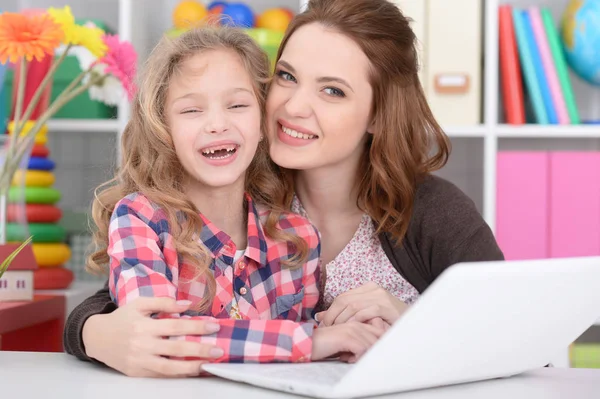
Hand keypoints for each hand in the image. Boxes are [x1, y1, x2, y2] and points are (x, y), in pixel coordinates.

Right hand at [82, 297, 224, 377]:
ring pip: (169, 368)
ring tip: (208, 365)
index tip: (215, 326)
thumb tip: (188, 305)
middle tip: (218, 350)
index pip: (176, 326)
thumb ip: (163, 302)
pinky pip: (160, 375)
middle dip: (200, 350)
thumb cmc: (122, 318)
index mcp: (145, 325)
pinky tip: (192, 371)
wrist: (96, 337)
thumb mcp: (140, 304)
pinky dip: (177, 374)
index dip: (197, 327)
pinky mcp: (137, 373)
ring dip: (191, 367)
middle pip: (176, 348)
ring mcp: (140, 361)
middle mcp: (142, 344)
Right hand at [311, 322, 383, 362]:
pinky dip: (357, 358)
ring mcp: (353, 329)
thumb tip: (372, 348)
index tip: (364, 352)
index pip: (380, 331)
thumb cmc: (326, 344)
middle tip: (356, 356)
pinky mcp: (348, 337)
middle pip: (379, 338)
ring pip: (372, 345)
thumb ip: (359, 340)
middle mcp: (357, 323)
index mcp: (358, 321)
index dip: (378, 344)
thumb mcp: (346, 341)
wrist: (307, 343)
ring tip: (349, 358)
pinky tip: (345, 359)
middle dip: (372, 350)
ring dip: (363, 356)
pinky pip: (363, 350)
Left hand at [315, 282, 408, 326]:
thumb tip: (318, 316)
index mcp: (368, 288)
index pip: (342, 297)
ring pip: (352, 306)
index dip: (330, 311)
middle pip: (344, 300)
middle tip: (327, 329)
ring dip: (341, 320)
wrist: (414, 326)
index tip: (323, 323)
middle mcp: (374, 289)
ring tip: (337, 331)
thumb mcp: (365, 315)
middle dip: (332, 316)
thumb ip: (345, 313)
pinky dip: (355, 321)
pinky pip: (364, 312)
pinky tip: (352, 329)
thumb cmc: (389, 323)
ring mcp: (381, 296)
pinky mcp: (386, 307)